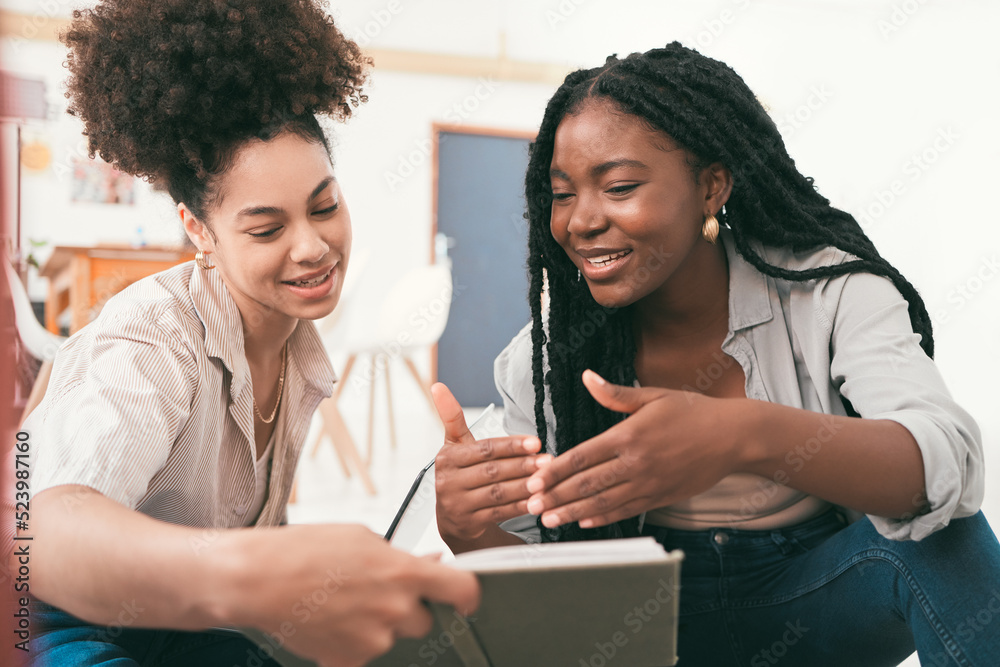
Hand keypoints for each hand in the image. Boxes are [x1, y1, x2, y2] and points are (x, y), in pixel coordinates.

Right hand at [220, 524, 479, 666]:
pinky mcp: (349, 660)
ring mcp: (373, 639)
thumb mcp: (363, 538)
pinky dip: (353, 641)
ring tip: (344, 602)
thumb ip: (402, 557)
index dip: (468, 596)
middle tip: (377, 592)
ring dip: (378, 624)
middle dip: (408, 609)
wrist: (260, 580)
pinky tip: (332, 620)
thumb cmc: (307, 550)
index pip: (462, 591)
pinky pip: (365, 654)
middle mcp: (395, 609)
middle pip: (424, 620)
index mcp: (403, 573)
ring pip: (392, 637)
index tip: (464, 599)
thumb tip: (433, 563)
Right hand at [431, 382, 549, 543]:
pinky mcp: (467, 524)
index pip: (484, 449)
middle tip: (549, 461)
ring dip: (525, 486)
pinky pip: (499, 513)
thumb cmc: (461, 473)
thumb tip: (437, 385)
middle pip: (492, 471)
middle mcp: (447, 481)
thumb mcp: (455, 446)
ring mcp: (456, 504)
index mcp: (447, 458)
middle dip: (523, 466)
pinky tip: (538, 501)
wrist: (453, 518)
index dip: (511, 446)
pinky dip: (520, 507)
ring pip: (497, 493)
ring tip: (547, 480)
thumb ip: (452, 418)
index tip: (536, 443)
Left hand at [525, 370, 740, 528]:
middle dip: (557, 496)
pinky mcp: (661, 497)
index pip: (583, 456)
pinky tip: (584, 522)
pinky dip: (603, 517)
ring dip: (574, 512)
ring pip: (604, 502)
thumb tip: (586, 377)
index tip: (535, 479)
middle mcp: (636, 463)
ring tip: (549, 519)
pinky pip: (626, 510)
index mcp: (629, 435)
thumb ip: (615, 394)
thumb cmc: (692, 412)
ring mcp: (649, 484)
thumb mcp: (653, 396)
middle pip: (587, 484)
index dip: (556, 470)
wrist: (732, 437)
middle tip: (531, 505)